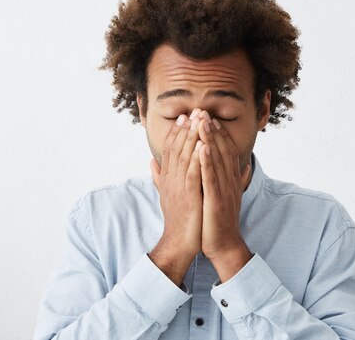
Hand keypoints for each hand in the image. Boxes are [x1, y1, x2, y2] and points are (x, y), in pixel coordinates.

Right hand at [149, 110, 203, 274]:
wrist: (179, 243)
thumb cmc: (177, 219)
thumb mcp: (166, 195)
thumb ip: (160, 177)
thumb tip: (151, 162)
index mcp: (168, 179)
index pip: (171, 151)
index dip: (177, 133)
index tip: (184, 117)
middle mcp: (171, 180)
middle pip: (177, 149)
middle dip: (186, 129)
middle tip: (193, 111)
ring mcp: (179, 188)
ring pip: (185, 158)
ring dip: (192, 138)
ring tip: (199, 120)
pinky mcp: (189, 197)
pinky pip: (193, 174)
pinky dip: (198, 159)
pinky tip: (203, 145)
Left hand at [195, 111, 251, 261]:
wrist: (223, 245)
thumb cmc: (220, 221)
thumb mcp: (229, 195)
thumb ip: (237, 179)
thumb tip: (248, 165)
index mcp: (230, 180)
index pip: (225, 151)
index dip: (218, 133)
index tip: (209, 117)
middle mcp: (229, 182)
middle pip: (222, 151)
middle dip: (212, 130)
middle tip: (203, 111)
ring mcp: (224, 191)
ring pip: (217, 160)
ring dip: (210, 140)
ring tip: (202, 122)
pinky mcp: (216, 201)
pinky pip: (211, 178)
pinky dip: (207, 162)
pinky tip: (202, 148)